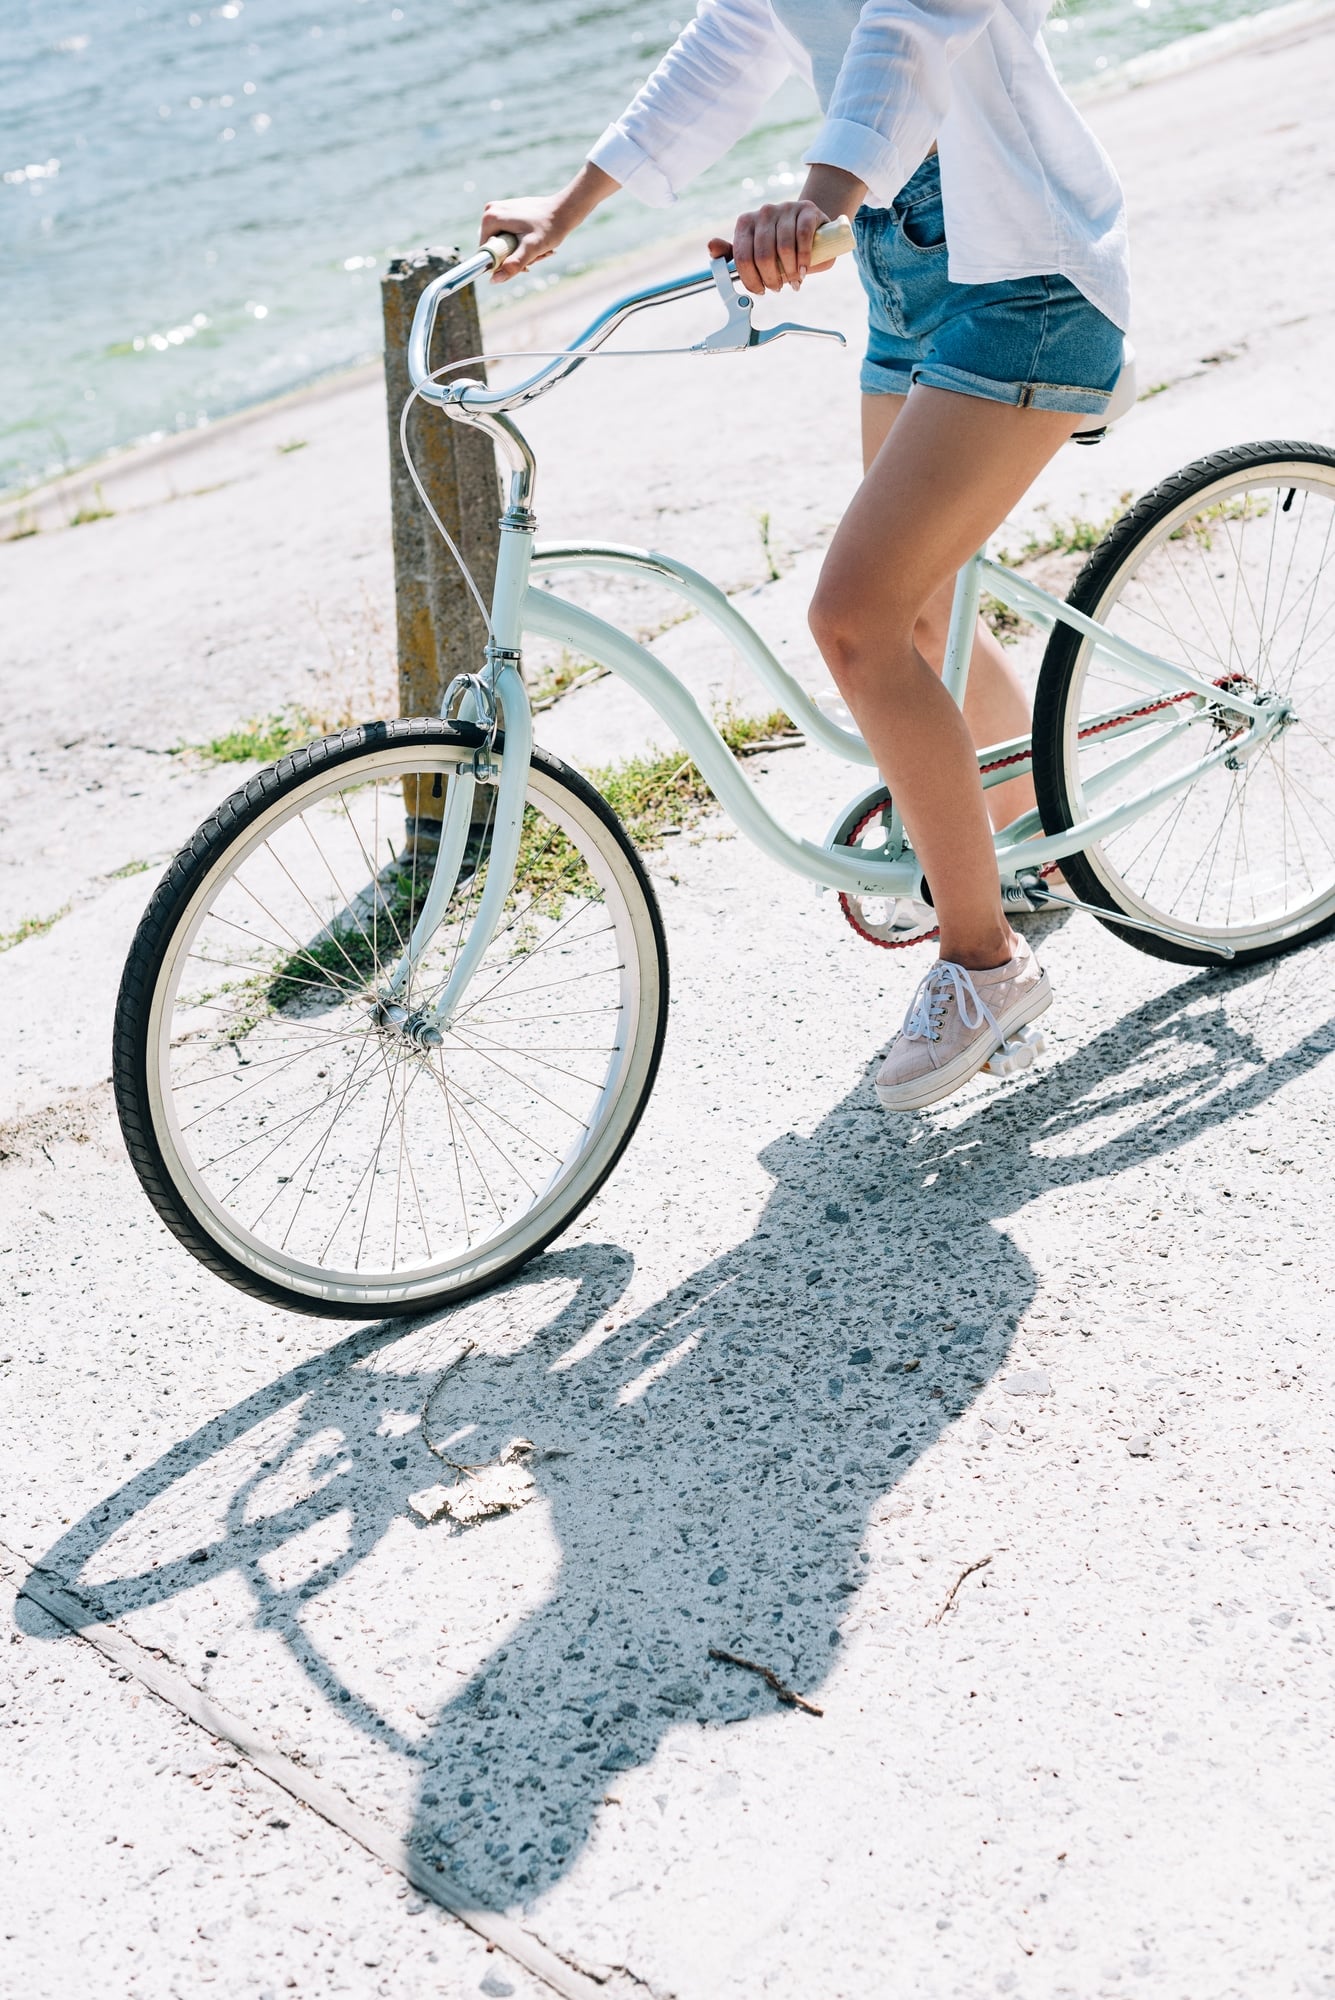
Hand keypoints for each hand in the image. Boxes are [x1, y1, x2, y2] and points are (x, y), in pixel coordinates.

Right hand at [480, 162, 618, 283]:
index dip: (503, 264)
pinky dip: (523, 244)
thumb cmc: (550, 227)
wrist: (565, 210)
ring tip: (540, 250)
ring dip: (521, 253)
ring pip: (504, 244)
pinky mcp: (507, 212)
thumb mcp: (532, 248)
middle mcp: (490, 211)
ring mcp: (498, 210)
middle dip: (515, 258)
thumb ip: (513, 264)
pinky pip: (510, 236)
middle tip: (536, 256)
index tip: (525, 263)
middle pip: (496, 248)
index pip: (486, 253)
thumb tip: (494, 280)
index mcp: (489, 218)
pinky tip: (538, 242)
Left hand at [708, 199, 833, 295]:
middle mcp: (763, 213)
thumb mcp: (754, 251)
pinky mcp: (806, 209)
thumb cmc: (778, 244)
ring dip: (789, 272)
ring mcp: (785, 208)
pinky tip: (803, 271)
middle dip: (771, 279)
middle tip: (777, 288)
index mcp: (746, 223)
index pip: (743, 257)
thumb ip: (733, 255)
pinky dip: (803, 259)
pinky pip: (802, 238)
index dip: (751, 280)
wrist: (809, 227)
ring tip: (793, 281)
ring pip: (784, 248)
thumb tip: (711, 246)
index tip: (760, 291)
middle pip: (763, 256)